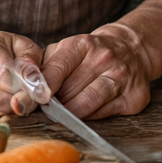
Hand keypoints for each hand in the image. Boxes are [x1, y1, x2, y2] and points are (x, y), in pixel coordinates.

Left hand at [41, 22, 156, 119]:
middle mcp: (104, 58)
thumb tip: (27, 86)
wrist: (131, 48)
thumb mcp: (68, 48)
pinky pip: (105, 113)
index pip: (58, 68)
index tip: (30, 100)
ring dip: (71, 114)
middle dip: (55, 104)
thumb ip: (47, 65)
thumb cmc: (90, 53)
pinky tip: (86, 114)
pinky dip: (91, 118)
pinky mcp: (134, 96)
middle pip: (71, 90)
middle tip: (46, 111)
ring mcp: (121, 76)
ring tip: (62, 117)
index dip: (42, 87)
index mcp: (83, 44)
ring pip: (89, 103)